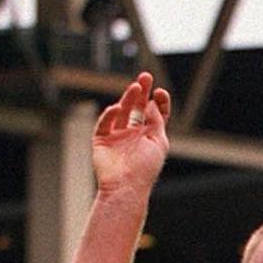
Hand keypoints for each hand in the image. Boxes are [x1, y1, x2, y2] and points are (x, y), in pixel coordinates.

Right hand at [92, 72, 171, 195]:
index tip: (160, 92)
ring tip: (135, 87)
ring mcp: (117, 135)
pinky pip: (105, 123)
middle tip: (145, 76)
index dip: (158, 102)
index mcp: (150, 136)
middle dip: (141, 92)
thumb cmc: (146, 168)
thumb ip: (156, 121)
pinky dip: (110, 114)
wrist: (126, 186)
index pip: (155, 114)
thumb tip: (152, 103)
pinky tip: (118, 107)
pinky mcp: (102, 139)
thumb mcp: (158, 142)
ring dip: (128, 98)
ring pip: (122, 111)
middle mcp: (134, 134)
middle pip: (137, 108)